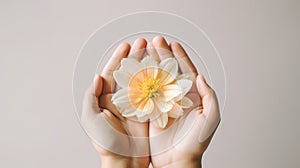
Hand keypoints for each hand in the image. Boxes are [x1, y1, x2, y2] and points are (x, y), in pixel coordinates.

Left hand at [81, 39, 149, 167]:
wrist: (125, 163)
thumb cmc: (105, 144)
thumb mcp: (91, 120)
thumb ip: (91, 97)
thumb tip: (97, 77)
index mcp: (106, 100)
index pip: (112, 73)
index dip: (118, 58)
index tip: (126, 45)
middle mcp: (121, 100)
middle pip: (129, 73)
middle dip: (135, 57)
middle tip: (144, 43)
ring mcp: (135, 105)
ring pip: (142, 80)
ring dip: (148, 66)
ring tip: (154, 52)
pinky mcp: (148, 112)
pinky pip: (153, 94)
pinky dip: (157, 82)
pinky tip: (162, 71)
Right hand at [148, 36, 220, 167]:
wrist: (177, 161)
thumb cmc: (196, 143)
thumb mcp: (211, 119)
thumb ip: (209, 96)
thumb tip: (201, 77)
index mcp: (191, 96)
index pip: (186, 71)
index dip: (180, 57)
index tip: (173, 44)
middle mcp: (176, 96)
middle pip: (168, 71)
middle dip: (162, 55)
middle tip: (155, 41)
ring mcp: (162, 103)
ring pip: (155, 79)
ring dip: (150, 64)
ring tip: (144, 50)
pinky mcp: (150, 111)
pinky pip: (144, 93)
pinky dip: (140, 81)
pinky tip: (136, 70)